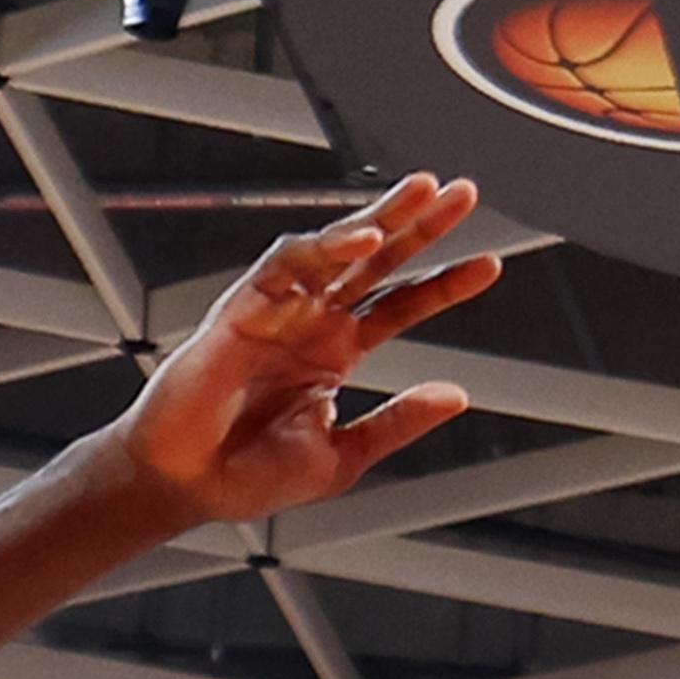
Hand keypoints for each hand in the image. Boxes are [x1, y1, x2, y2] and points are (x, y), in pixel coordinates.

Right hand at [112, 173, 504, 528]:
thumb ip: (398, 422)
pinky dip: (326, 247)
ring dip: (380, 216)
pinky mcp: (243, 307)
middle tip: (464, 192)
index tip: (491, 264)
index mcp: (336, 353)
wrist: (188, 488)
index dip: (445, 283)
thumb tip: (458, 395)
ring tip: (426, 191)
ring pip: (337, 247)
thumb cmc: (252, 477)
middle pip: (376, 261)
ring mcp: (279, 310)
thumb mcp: (343, 456)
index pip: (401, 306)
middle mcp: (311, 322)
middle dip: (418, 224)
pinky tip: (364, 238)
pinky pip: (288, 264)